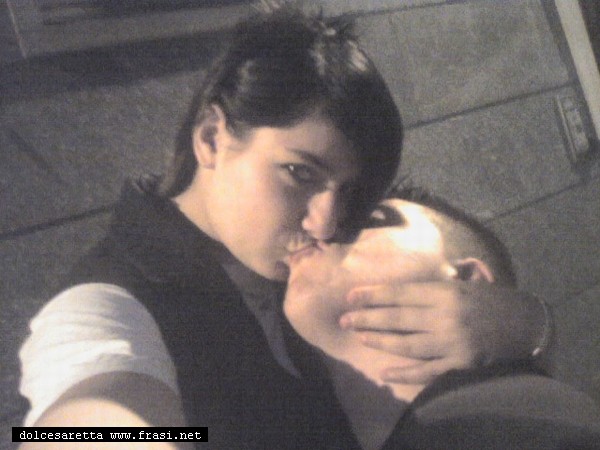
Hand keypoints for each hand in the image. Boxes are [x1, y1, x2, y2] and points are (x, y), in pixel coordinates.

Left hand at [339, 281, 543, 384]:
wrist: (527, 325)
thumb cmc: (492, 300)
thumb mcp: (466, 282)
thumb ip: (436, 283)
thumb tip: (403, 284)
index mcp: (446, 291)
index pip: (400, 293)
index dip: (373, 295)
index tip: (350, 296)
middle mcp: (446, 315)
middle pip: (398, 318)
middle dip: (367, 318)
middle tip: (344, 319)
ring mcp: (453, 342)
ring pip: (407, 344)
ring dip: (379, 341)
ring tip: (359, 336)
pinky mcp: (460, 365)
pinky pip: (426, 371)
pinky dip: (404, 373)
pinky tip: (384, 371)